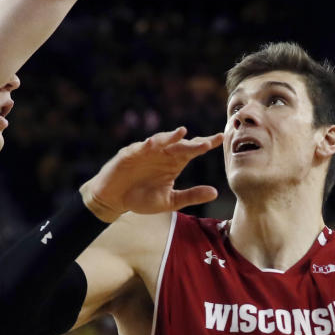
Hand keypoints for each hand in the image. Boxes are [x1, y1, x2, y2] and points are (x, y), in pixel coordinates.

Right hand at [80, 127, 223, 221]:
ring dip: (170, 137)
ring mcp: (146, 152)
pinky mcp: (129, 154)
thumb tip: (215, 192)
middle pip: (180, 144)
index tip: (220, 138)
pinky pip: (139, 148)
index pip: (192, 150)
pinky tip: (154, 143)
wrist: (114, 200)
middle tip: (207, 142)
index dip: (205, 144)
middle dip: (192, 142)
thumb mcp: (170, 201)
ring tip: (182, 133)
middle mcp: (162, 154)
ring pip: (161, 141)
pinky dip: (146, 145)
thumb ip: (191, 195)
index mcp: (174, 163)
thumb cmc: (141, 199)